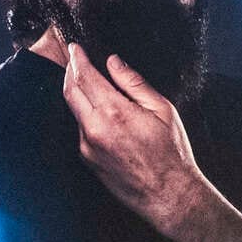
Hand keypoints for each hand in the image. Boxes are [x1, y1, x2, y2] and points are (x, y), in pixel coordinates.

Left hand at [62, 44, 215, 240]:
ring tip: (86, 80)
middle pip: (70, 91)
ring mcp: (87, 146)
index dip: (77, 59)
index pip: (84, 77)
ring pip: (74, 111)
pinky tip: (99, 111)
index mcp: (114, 112)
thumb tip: (114, 62)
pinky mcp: (87, 159)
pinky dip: (85, 114)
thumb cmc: (172, 152)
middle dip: (70, 71)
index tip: (74, 47)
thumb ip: (133, 83)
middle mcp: (94, 129)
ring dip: (77, 92)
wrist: (168, 193)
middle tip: (73, 57)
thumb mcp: (162, 109)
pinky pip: (81, 129)